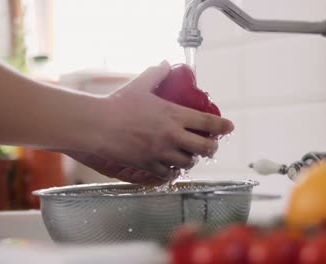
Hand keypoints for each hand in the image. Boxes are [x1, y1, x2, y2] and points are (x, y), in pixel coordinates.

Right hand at [75, 61, 233, 183]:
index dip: (223, 126)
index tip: (229, 127)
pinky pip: (168, 174)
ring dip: (192, 159)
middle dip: (212, 148)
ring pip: (188, 163)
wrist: (97, 125)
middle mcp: (172, 136)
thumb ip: (156, 74)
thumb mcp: (140, 85)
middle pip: (205, 148)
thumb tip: (165, 64)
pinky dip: (173, 172)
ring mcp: (161, 153)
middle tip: (211, 146)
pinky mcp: (148, 165)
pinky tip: (171, 168)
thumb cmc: (118, 105)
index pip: (208, 123)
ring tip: (190, 156)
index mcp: (174, 115)